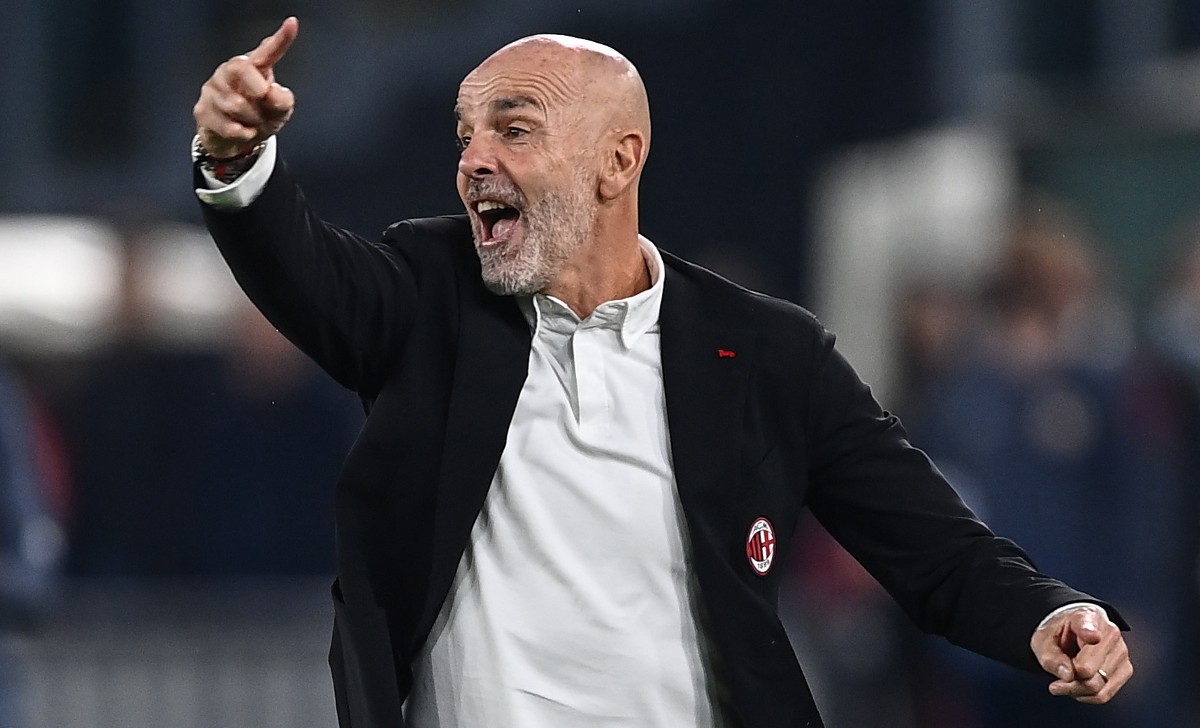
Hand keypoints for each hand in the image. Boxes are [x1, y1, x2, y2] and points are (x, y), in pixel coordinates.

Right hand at [194, 17, 298, 158]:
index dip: (281, 39)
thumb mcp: (279, 111)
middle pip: (240, 67)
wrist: (237, 142)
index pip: (267, 51)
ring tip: (252, 122)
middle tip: (263, 103)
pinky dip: (241, 133)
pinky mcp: (202, 109)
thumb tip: (271, 91)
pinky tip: (243, 131)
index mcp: (253, 68)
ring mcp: (213, 89)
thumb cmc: (259, 117)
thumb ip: (282, 99)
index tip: (292, 24)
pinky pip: (226, 124)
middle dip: (257, 90)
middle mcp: (229, 72)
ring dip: (252, 120)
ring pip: (234, 103)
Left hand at [1030, 604, 1131, 703]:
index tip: (1092, 637)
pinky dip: (1086, 696)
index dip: (1089, 633)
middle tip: (1057, 679)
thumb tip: (1068, 675)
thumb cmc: (1058, 634)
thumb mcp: (1043, 641)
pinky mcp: (1125, 669)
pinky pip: (1104, 694)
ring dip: (1076, 690)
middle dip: (1068, 681)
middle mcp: (1109, 633)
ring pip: (1097, 687)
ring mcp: (1121, 652)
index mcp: (1086, 617)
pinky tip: (1077, 686)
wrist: (1073, 631)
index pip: (1088, 627)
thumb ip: (1051, 657)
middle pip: (1088, 671)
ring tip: (1065, 681)